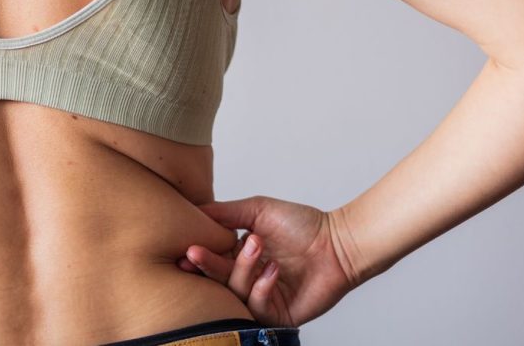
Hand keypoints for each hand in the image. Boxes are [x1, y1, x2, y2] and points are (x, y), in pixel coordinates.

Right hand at [177, 195, 358, 326]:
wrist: (338, 243)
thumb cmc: (303, 224)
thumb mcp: (258, 210)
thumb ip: (225, 212)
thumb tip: (194, 210)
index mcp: (240, 255)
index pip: (211, 259)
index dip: (198, 255)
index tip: (185, 248)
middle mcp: (248, 277)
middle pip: (216, 279)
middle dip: (207, 265)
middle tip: (195, 252)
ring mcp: (262, 297)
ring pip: (234, 292)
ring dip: (242, 269)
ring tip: (257, 246)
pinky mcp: (278, 314)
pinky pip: (257, 307)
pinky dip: (262, 286)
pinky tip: (274, 269)